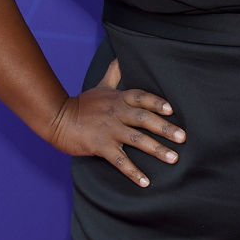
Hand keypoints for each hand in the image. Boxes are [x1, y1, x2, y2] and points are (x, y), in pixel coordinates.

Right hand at [48, 58, 185, 186]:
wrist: (57, 118)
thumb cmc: (82, 104)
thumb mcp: (101, 86)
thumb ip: (114, 73)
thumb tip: (122, 56)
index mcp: (119, 99)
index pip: (142, 97)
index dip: (157, 102)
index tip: (171, 110)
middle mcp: (117, 113)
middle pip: (144, 118)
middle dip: (164, 128)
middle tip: (182, 137)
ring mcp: (109, 130)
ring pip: (136, 140)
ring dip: (156, 149)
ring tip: (173, 158)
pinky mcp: (100, 146)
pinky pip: (120, 160)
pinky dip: (133, 172)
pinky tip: (145, 182)